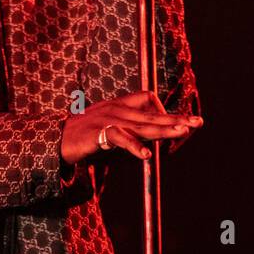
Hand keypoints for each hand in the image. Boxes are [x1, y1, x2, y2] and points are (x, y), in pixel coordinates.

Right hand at [61, 90, 201, 163]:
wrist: (56, 140)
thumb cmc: (84, 138)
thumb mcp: (111, 131)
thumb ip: (131, 134)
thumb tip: (150, 145)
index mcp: (120, 105)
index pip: (149, 99)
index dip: (164, 112)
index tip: (177, 126)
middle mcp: (118, 109)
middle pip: (153, 113)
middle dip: (176, 119)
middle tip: (197, 123)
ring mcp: (109, 119)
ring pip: (142, 124)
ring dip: (164, 129)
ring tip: (182, 133)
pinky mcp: (99, 132)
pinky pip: (120, 138)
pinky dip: (134, 146)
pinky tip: (146, 155)